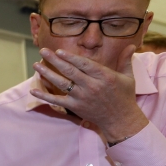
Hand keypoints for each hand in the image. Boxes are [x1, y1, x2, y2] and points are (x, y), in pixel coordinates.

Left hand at [31, 46, 148, 142]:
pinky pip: (57, 101)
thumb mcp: (128, 77)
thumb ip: (126, 61)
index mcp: (104, 77)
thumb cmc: (124, 97)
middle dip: (55, 60)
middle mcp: (92, 86)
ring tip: (36, 65)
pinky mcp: (75, 107)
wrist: (121, 120)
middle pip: (70, 71)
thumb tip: (131, 45)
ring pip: (61, 84)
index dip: (71, 57)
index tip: (59, 51)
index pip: (85, 64)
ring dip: (47, 74)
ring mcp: (82, 97)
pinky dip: (44, 96)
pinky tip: (33, 90)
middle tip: (43, 51)